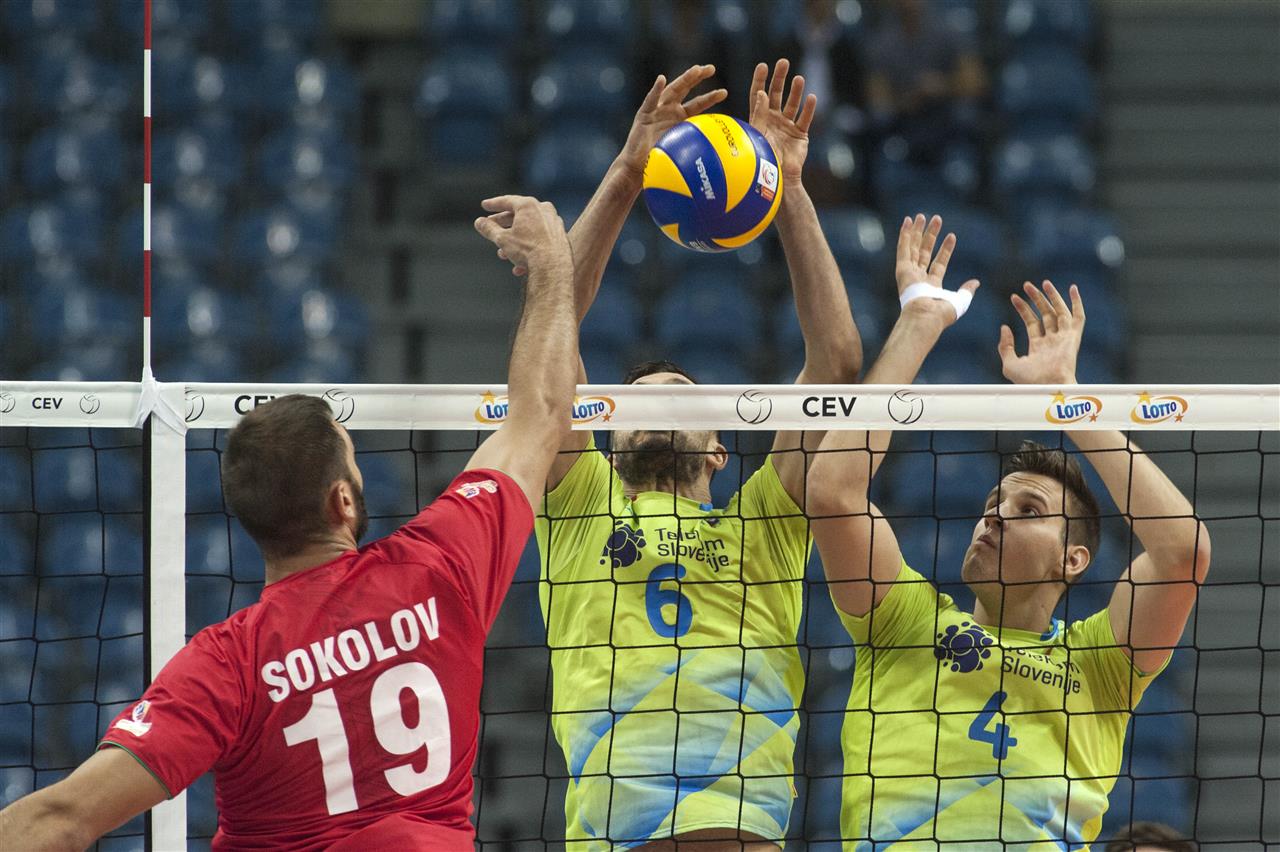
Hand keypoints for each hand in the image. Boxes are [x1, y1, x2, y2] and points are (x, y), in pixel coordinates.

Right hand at [474, 196, 569, 276]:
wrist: (553, 268)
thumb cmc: (528, 251)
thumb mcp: (502, 239)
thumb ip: (489, 229)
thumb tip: (479, 222)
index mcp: (529, 205)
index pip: (507, 201)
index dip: (493, 204)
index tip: (485, 206)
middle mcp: (544, 210)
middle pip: (519, 215)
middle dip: (503, 224)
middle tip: (490, 227)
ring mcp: (554, 222)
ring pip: (529, 230)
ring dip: (514, 241)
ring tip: (503, 253)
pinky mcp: (561, 236)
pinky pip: (540, 240)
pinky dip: (528, 249)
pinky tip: (519, 265)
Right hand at [617, 65, 727, 179]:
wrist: (637, 167)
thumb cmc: (659, 162)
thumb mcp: (681, 156)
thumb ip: (696, 152)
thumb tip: (720, 163)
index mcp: (680, 118)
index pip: (698, 104)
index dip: (710, 97)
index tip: (724, 92)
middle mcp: (670, 110)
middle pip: (685, 89)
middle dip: (697, 77)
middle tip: (711, 68)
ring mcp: (656, 110)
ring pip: (672, 90)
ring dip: (683, 79)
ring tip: (694, 70)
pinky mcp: (644, 114)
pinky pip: (650, 101)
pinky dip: (655, 90)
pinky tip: (661, 79)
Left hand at [748, 59, 816, 184]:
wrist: (777, 179)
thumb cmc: (761, 159)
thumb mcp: (757, 134)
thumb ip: (758, 114)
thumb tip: (761, 92)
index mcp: (759, 119)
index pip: (759, 95)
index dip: (760, 80)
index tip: (763, 65)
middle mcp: (773, 120)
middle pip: (777, 94)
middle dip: (780, 78)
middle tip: (783, 62)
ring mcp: (787, 126)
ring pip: (792, 104)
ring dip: (796, 91)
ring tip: (798, 78)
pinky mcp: (800, 135)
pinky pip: (805, 119)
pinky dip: (809, 109)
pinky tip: (812, 97)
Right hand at [894, 214, 978, 326]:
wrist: (925, 317)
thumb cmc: (941, 315)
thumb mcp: (960, 301)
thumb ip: (967, 291)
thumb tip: (976, 283)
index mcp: (931, 287)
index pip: (938, 263)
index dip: (945, 249)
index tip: (951, 236)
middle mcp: (918, 279)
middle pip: (924, 252)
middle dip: (930, 236)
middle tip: (936, 219)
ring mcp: (909, 273)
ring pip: (912, 247)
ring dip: (917, 231)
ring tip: (921, 216)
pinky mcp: (902, 270)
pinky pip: (903, 248)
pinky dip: (904, 234)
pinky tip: (907, 221)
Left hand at [998, 280, 1084, 384]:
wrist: (1046, 387)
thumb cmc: (1028, 382)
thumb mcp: (1009, 364)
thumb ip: (1005, 346)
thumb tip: (1004, 327)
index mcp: (1039, 347)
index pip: (1032, 322)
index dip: (1023, 309)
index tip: (1013, 297)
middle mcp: (1052, 341)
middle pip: (1045, 314)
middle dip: (1036, 299)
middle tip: (1027, 284)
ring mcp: (1063, 338)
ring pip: (1059, 312)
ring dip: (1052, 297)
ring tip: (1043, 283)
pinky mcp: (1072, 337)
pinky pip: (1078, 317)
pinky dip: (1077, 303)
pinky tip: (1072, 289)